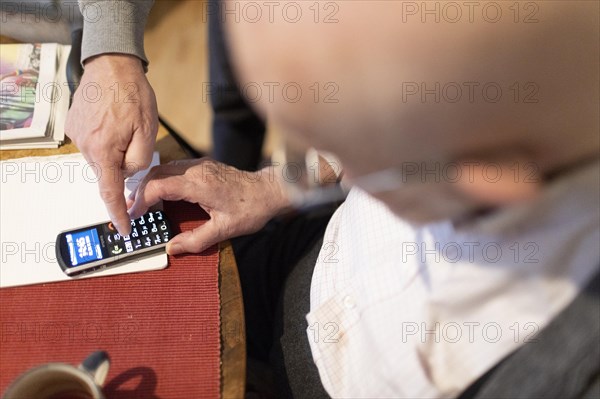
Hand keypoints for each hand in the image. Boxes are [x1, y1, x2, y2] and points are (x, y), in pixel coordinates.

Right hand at [65, 54, 157, 235]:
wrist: (111, 64)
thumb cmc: (132, 94)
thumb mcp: (148, 131)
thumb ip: (139, 161)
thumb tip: (130, 175)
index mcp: (104, 151)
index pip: (110, 192)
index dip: (118, 212)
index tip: (123, 228)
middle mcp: (85, 146)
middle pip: (108, 171)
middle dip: (124, 164)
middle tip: (136, 140)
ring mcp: (77, 135)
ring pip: (102, 157)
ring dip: (115, 149)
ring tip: (125, 125)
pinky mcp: (73, 126)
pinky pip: (94, 143)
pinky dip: (106, 139)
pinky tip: (114, 121)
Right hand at [127, 158, 290, 254]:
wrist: (269, 191)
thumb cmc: (250, 209)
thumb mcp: (224, 230)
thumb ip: (196, 240)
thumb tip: (172, 248)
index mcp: (198, 184)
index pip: (158, 186)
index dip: (141, 200)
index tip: (133, 214)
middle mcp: (196, 170)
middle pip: (156, 174)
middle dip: (140, 191)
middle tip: (132, 211)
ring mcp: (199, 165)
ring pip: (164, 168)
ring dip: (150, 184)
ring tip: (143, 204)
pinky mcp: (203, 165)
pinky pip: (174, 168)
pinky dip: (162, 179)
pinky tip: (161, 195)